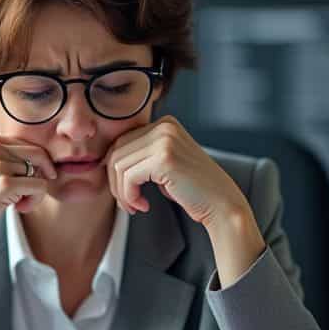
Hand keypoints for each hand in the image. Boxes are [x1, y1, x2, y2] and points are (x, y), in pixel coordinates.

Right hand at [0, 131, 56, 252]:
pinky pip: (40, 187)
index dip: (29, 164)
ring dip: (34, 191)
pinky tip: (20, 208)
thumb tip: (37, 156)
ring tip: (17, 204)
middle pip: (36, 154)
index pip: (23, 144)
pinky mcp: (5, 185)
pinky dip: (36, 200)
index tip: (23, 180)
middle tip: (27, 193)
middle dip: (39, 174)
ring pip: (40, 172)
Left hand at [106, 117, 265, 282]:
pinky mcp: (164, 158)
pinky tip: (143, 205)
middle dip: (115, 182)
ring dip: (121, 192)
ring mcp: (165, 140)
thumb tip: (106, 161)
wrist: (221, 204)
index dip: (116, 170)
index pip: (122, 141)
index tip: (126, 191)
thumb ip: (141, 157)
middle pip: (116, 151)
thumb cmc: (193, 190)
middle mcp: (165, 126)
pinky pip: (128, 177)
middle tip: (128, 203)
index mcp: (165, 123)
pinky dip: (129, 196)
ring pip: (118, 165)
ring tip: (135, 206)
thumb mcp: (164, 165)